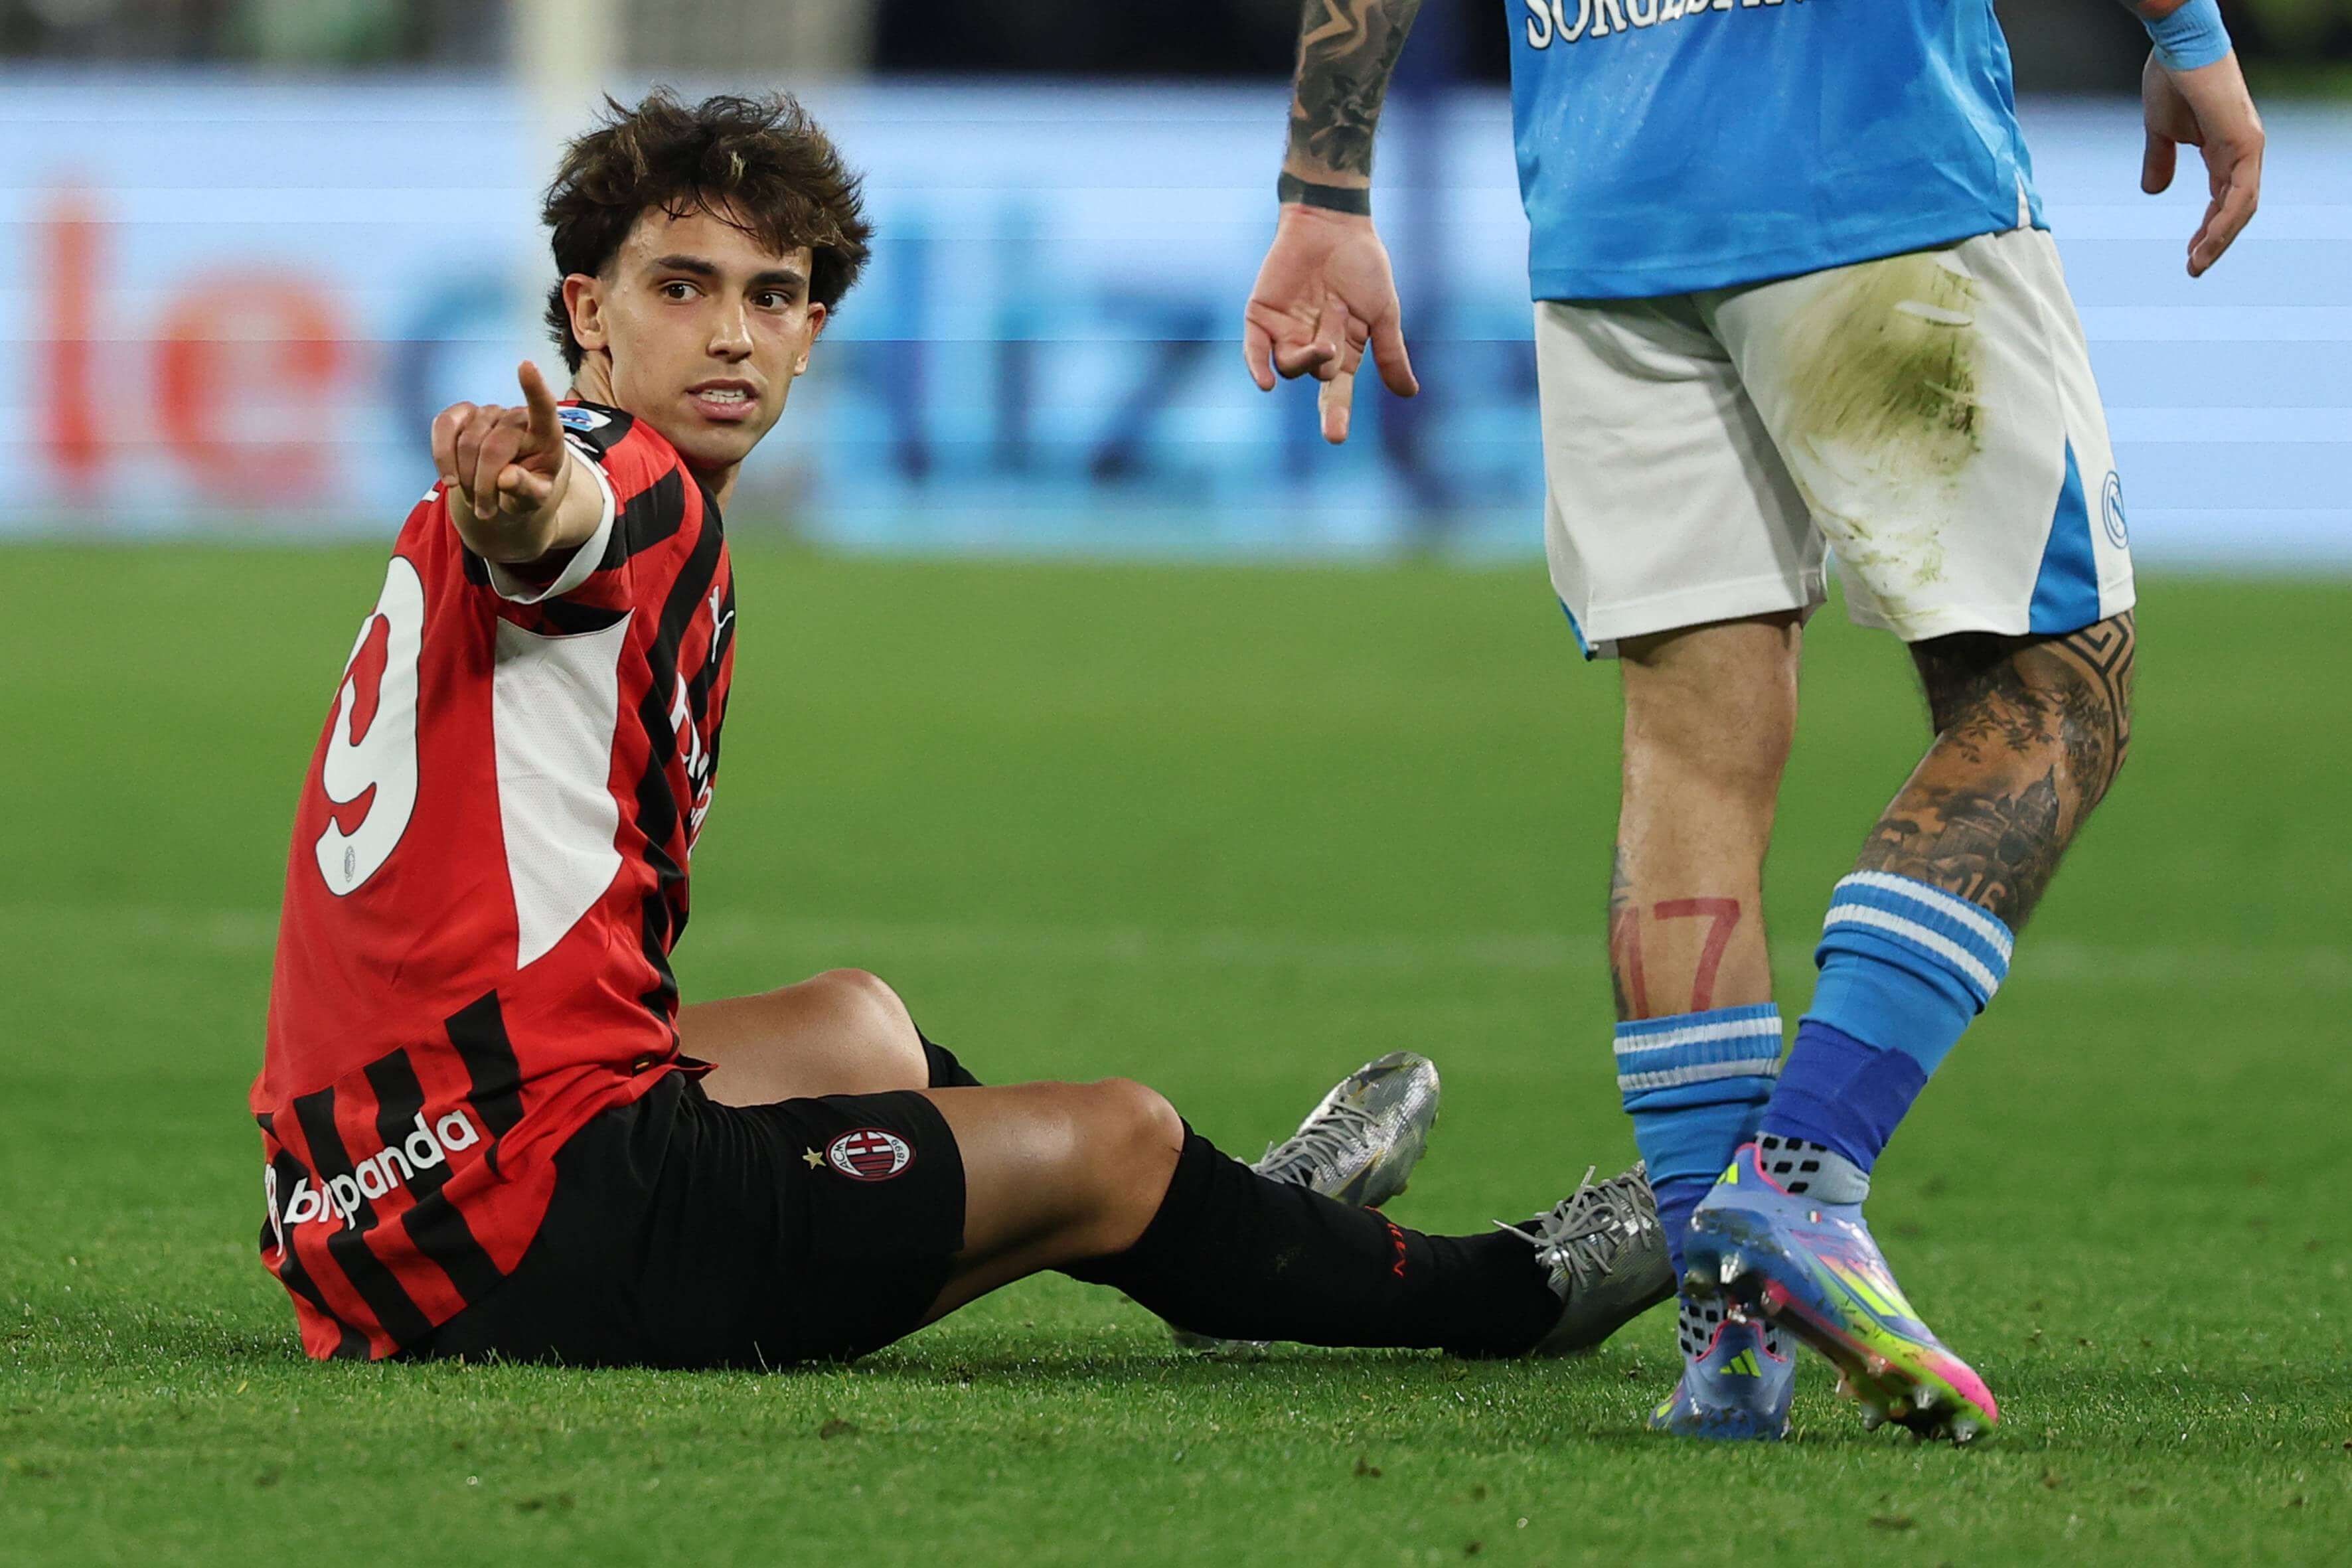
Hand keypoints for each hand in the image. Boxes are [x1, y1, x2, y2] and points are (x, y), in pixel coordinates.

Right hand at [431, 361, 571, 528]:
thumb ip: (526, 490)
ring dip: (465, 479)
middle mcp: (517, 417)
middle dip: (484, 486)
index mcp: (546, 434)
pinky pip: (443, 427)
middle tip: (486, 513)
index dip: (534, 388)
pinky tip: (449, 479)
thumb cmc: (526, 491)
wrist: (504, 490)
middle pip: (492, 448)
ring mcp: (488, 412)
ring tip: (475, 499)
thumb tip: (505, 478)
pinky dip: (441, 456)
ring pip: (466, 443)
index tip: (526, 366)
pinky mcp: (461, 415)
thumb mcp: (535, 500)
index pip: (543, 408)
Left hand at [1242, 204, 1418, 443]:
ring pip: (1290, 365)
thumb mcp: (1384, 312)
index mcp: (1343, 353)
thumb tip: (1409, 394)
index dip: (1335, 415)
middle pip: (1316, 377)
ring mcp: (1285, 334)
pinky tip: (1264, 384)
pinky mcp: (1261, 318)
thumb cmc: (1364, 266)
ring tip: (1325, 335)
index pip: (1336, 394)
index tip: (1335, 438)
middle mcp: (1312, 349)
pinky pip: (1255, 351)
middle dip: (1327, 363)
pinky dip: (1257, 367)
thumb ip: (1390, 353)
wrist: (1334, 223)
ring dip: (1307, 357)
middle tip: (1337, 335)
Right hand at [2141, 50, 2263, 276]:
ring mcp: (2248, 146)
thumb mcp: (2159, 131)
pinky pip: (2240, 193)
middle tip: (2193, 269)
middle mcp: (2243, 150)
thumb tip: (2153, 191)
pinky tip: (2208, 242)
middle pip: (2236, 208)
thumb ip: (2160, 161)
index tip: (2189, 254)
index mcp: (2225, 149)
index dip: (2207, 229)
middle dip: (2215, 242)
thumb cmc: (2170, 78)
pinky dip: (2225, 222)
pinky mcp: (2245, 142)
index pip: (2224, 199)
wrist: (2178, 46)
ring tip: (2197, 265)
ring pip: (2242, 207)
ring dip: (2220, 240)